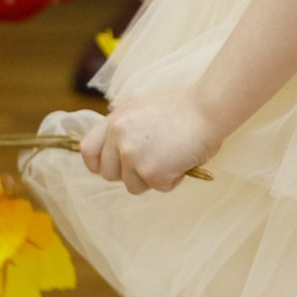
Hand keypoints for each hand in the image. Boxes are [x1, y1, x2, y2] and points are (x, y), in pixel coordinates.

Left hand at [78, 88, 219, 192]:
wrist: (208, 109)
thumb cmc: (183, 108)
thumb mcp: (142, 110)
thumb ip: (125, 129)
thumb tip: (118, 154)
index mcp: (115, 120)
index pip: (88, 150)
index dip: (98, 163)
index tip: (113, 167)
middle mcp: (118, 137)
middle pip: (108, 174)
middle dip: (129, 174)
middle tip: (153, 160)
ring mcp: (132, 155)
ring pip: (132, 185)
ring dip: (151, 179)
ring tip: (171, 158)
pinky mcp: (150, 171)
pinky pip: (158, 188)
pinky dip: (172, 181)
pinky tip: (182, 161)